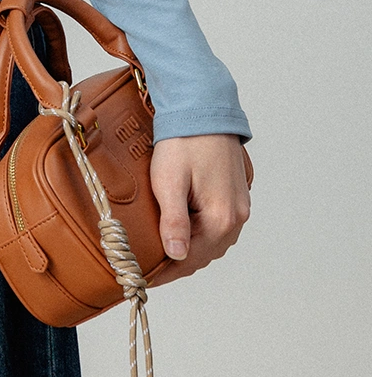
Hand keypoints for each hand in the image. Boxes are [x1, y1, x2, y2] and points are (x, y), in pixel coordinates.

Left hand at [148, 133, 250, 285]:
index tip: (144, 277)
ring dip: (192, 247)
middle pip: (205, 253)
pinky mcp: (237, 193)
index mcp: (221, 218)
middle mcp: (237, 216)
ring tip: (163, 249)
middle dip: (178, 261)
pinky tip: (185, 227)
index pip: (191, 259)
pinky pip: (220, 224)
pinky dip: (202, 232)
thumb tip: (177, 256)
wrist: (203, 107)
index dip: (166, 271)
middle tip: (150, 265)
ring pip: (214, 240)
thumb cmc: (183, 141)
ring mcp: (240, 205)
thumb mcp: (170, 181)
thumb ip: (174, 221)